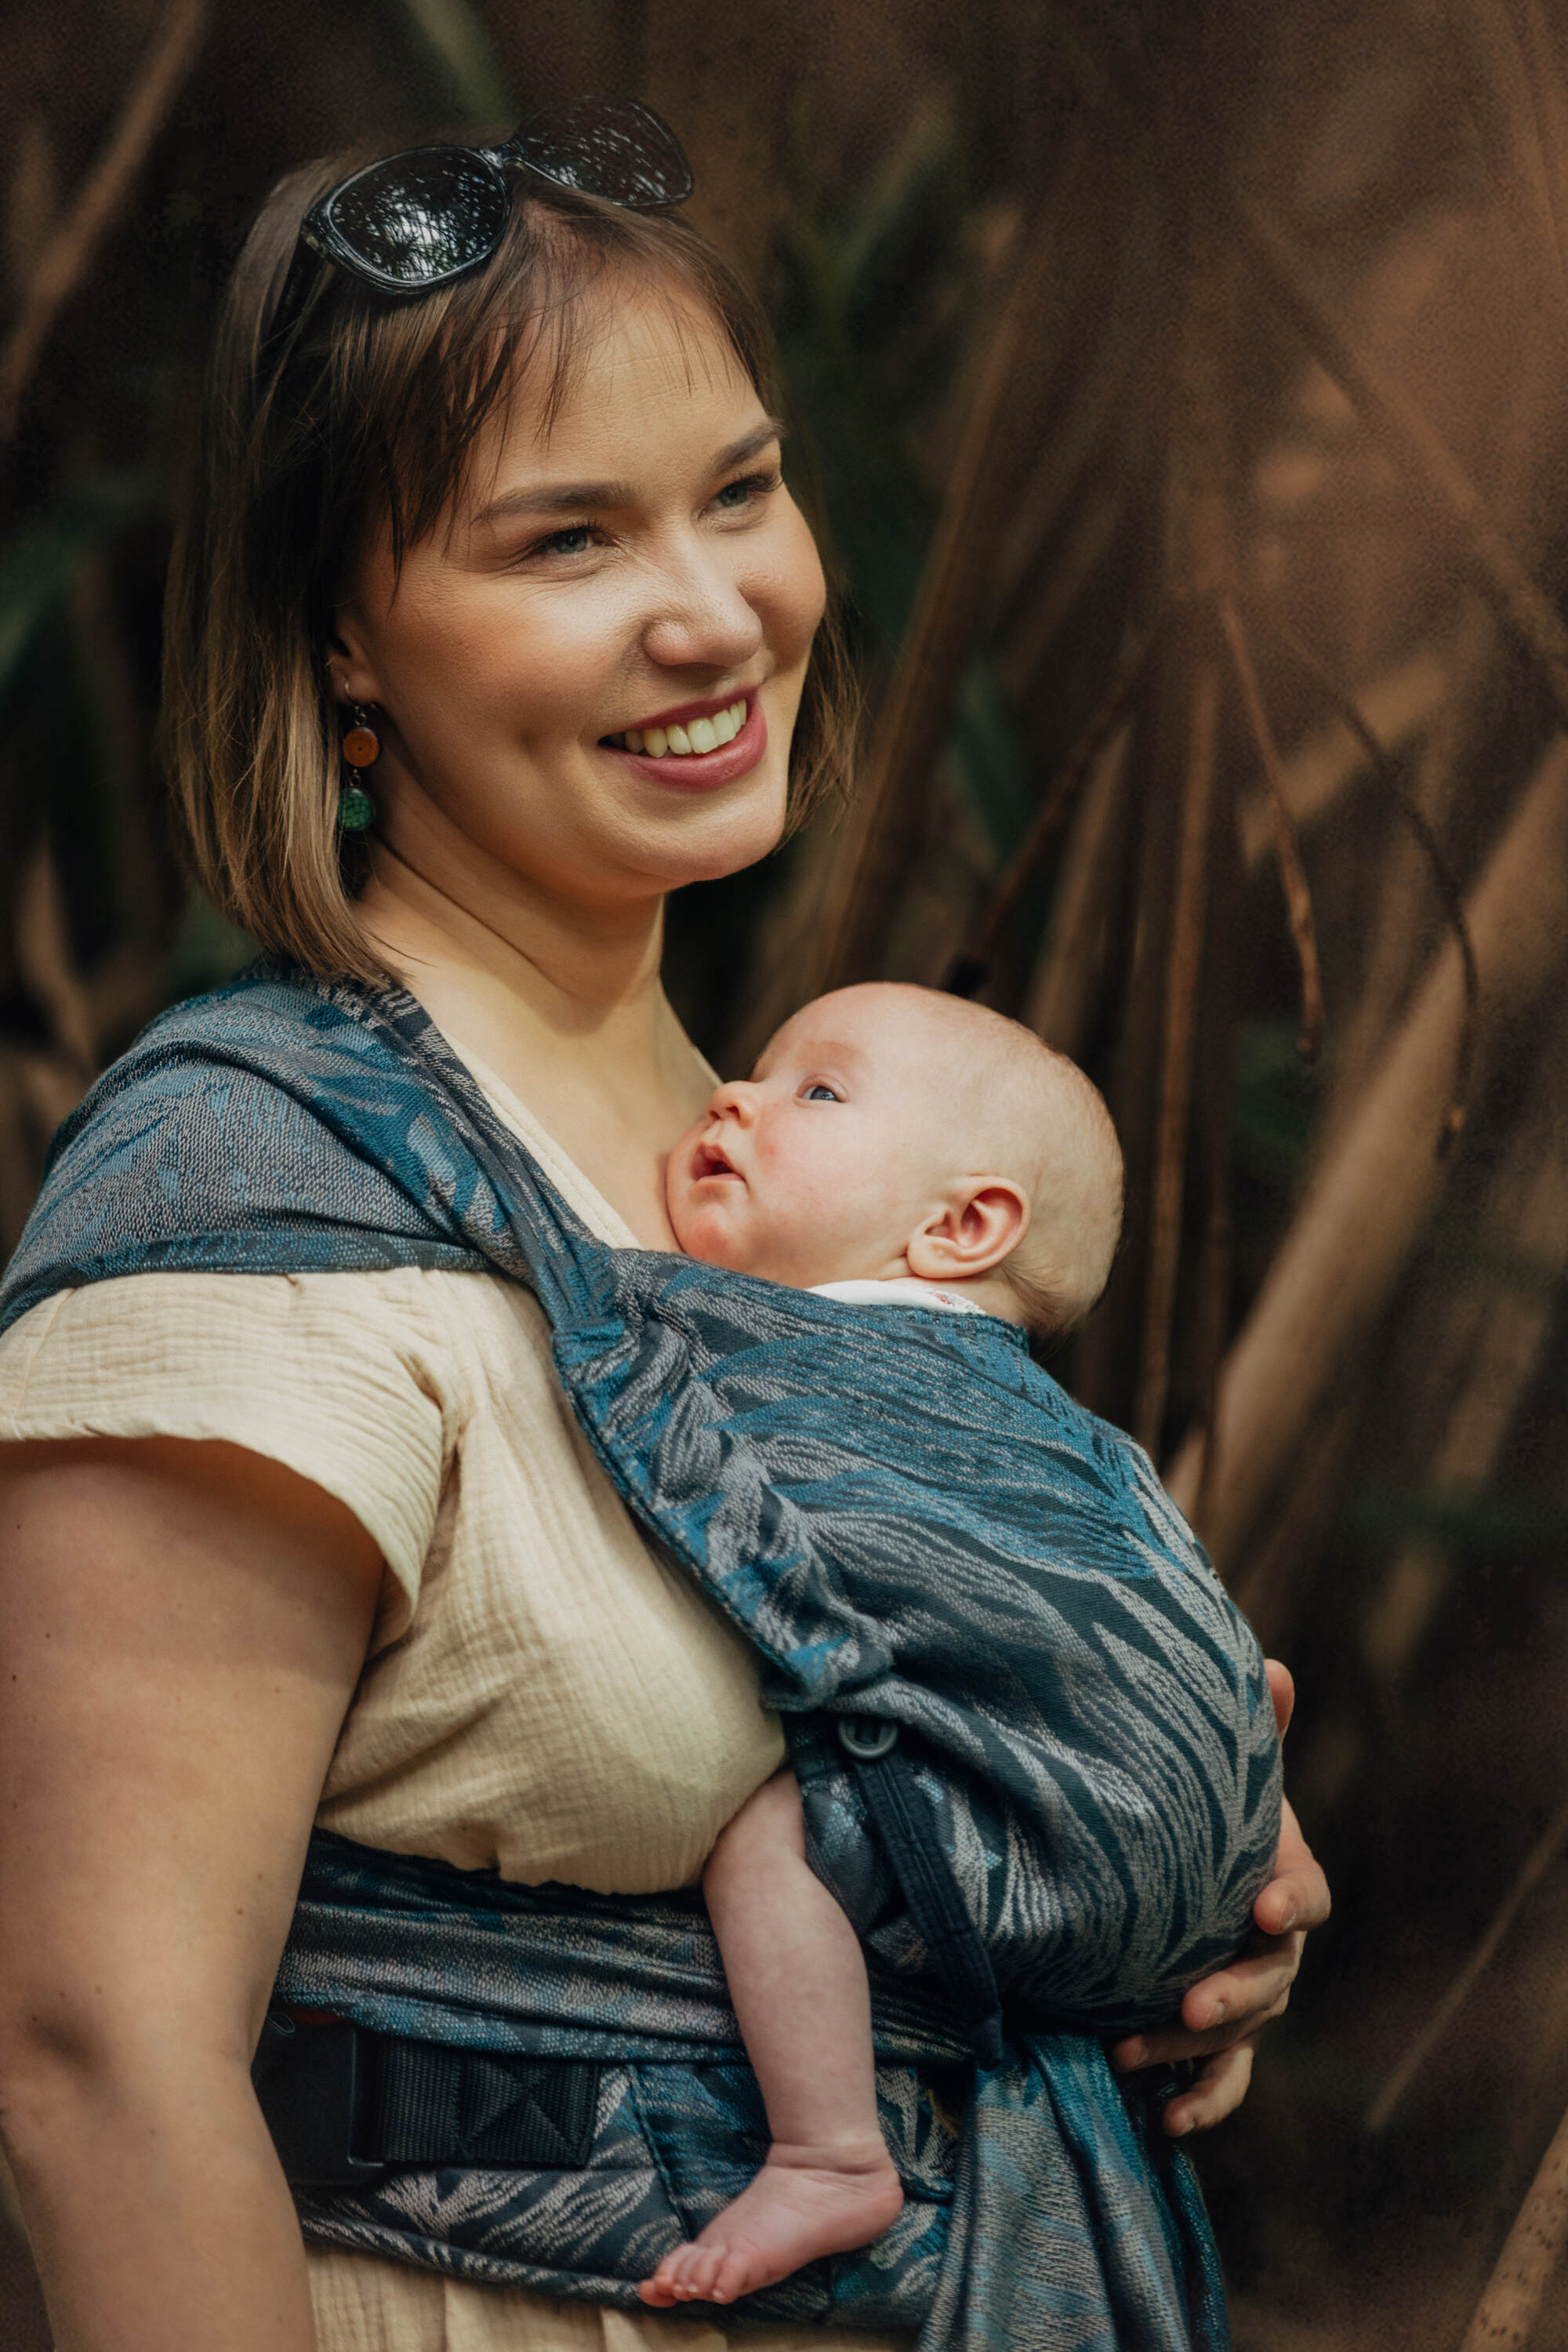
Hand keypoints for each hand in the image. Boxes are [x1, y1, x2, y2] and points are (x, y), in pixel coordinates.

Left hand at [1108, 1659, 1328, 2136]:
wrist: (1165, 1859)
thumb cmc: (1200, 1810)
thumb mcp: (1219, 1768)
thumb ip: (1247, 1728)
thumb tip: (1272, 1663)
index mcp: (1282, 1879)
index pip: (1307, 1896)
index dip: (1293, 1903)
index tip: (1264, 1908)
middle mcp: (1273, 1947)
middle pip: (1273, 1979)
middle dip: (1236, 1993)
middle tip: (1191, 2001)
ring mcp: (1247, 1994)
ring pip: (1241, 2034)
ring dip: (1196, 2049)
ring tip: (1131, 2054)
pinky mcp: (1214, 2034)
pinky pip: (1222, 2080)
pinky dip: (1202, 2102)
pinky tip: (1165, 2121)